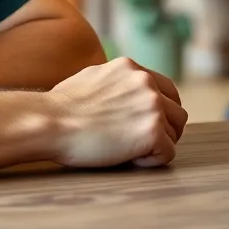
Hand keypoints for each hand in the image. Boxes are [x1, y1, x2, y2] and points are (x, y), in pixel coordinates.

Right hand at [45, 57, 188, 168]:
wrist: (50, 122)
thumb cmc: (61, 108)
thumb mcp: (91, 79)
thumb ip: (115, 83)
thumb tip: (123, 93)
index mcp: (130, 67)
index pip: (167, 90)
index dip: (161, 111)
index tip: (146, 125)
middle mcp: (145, 81)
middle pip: (177, 113)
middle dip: (165, 130)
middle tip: (142, 143)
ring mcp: (152, 105)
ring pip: (174, 133)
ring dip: (156, 145)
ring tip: (127, 149)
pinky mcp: (153, 131)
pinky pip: (167, 154)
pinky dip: (149, 161)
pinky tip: (126, 157)